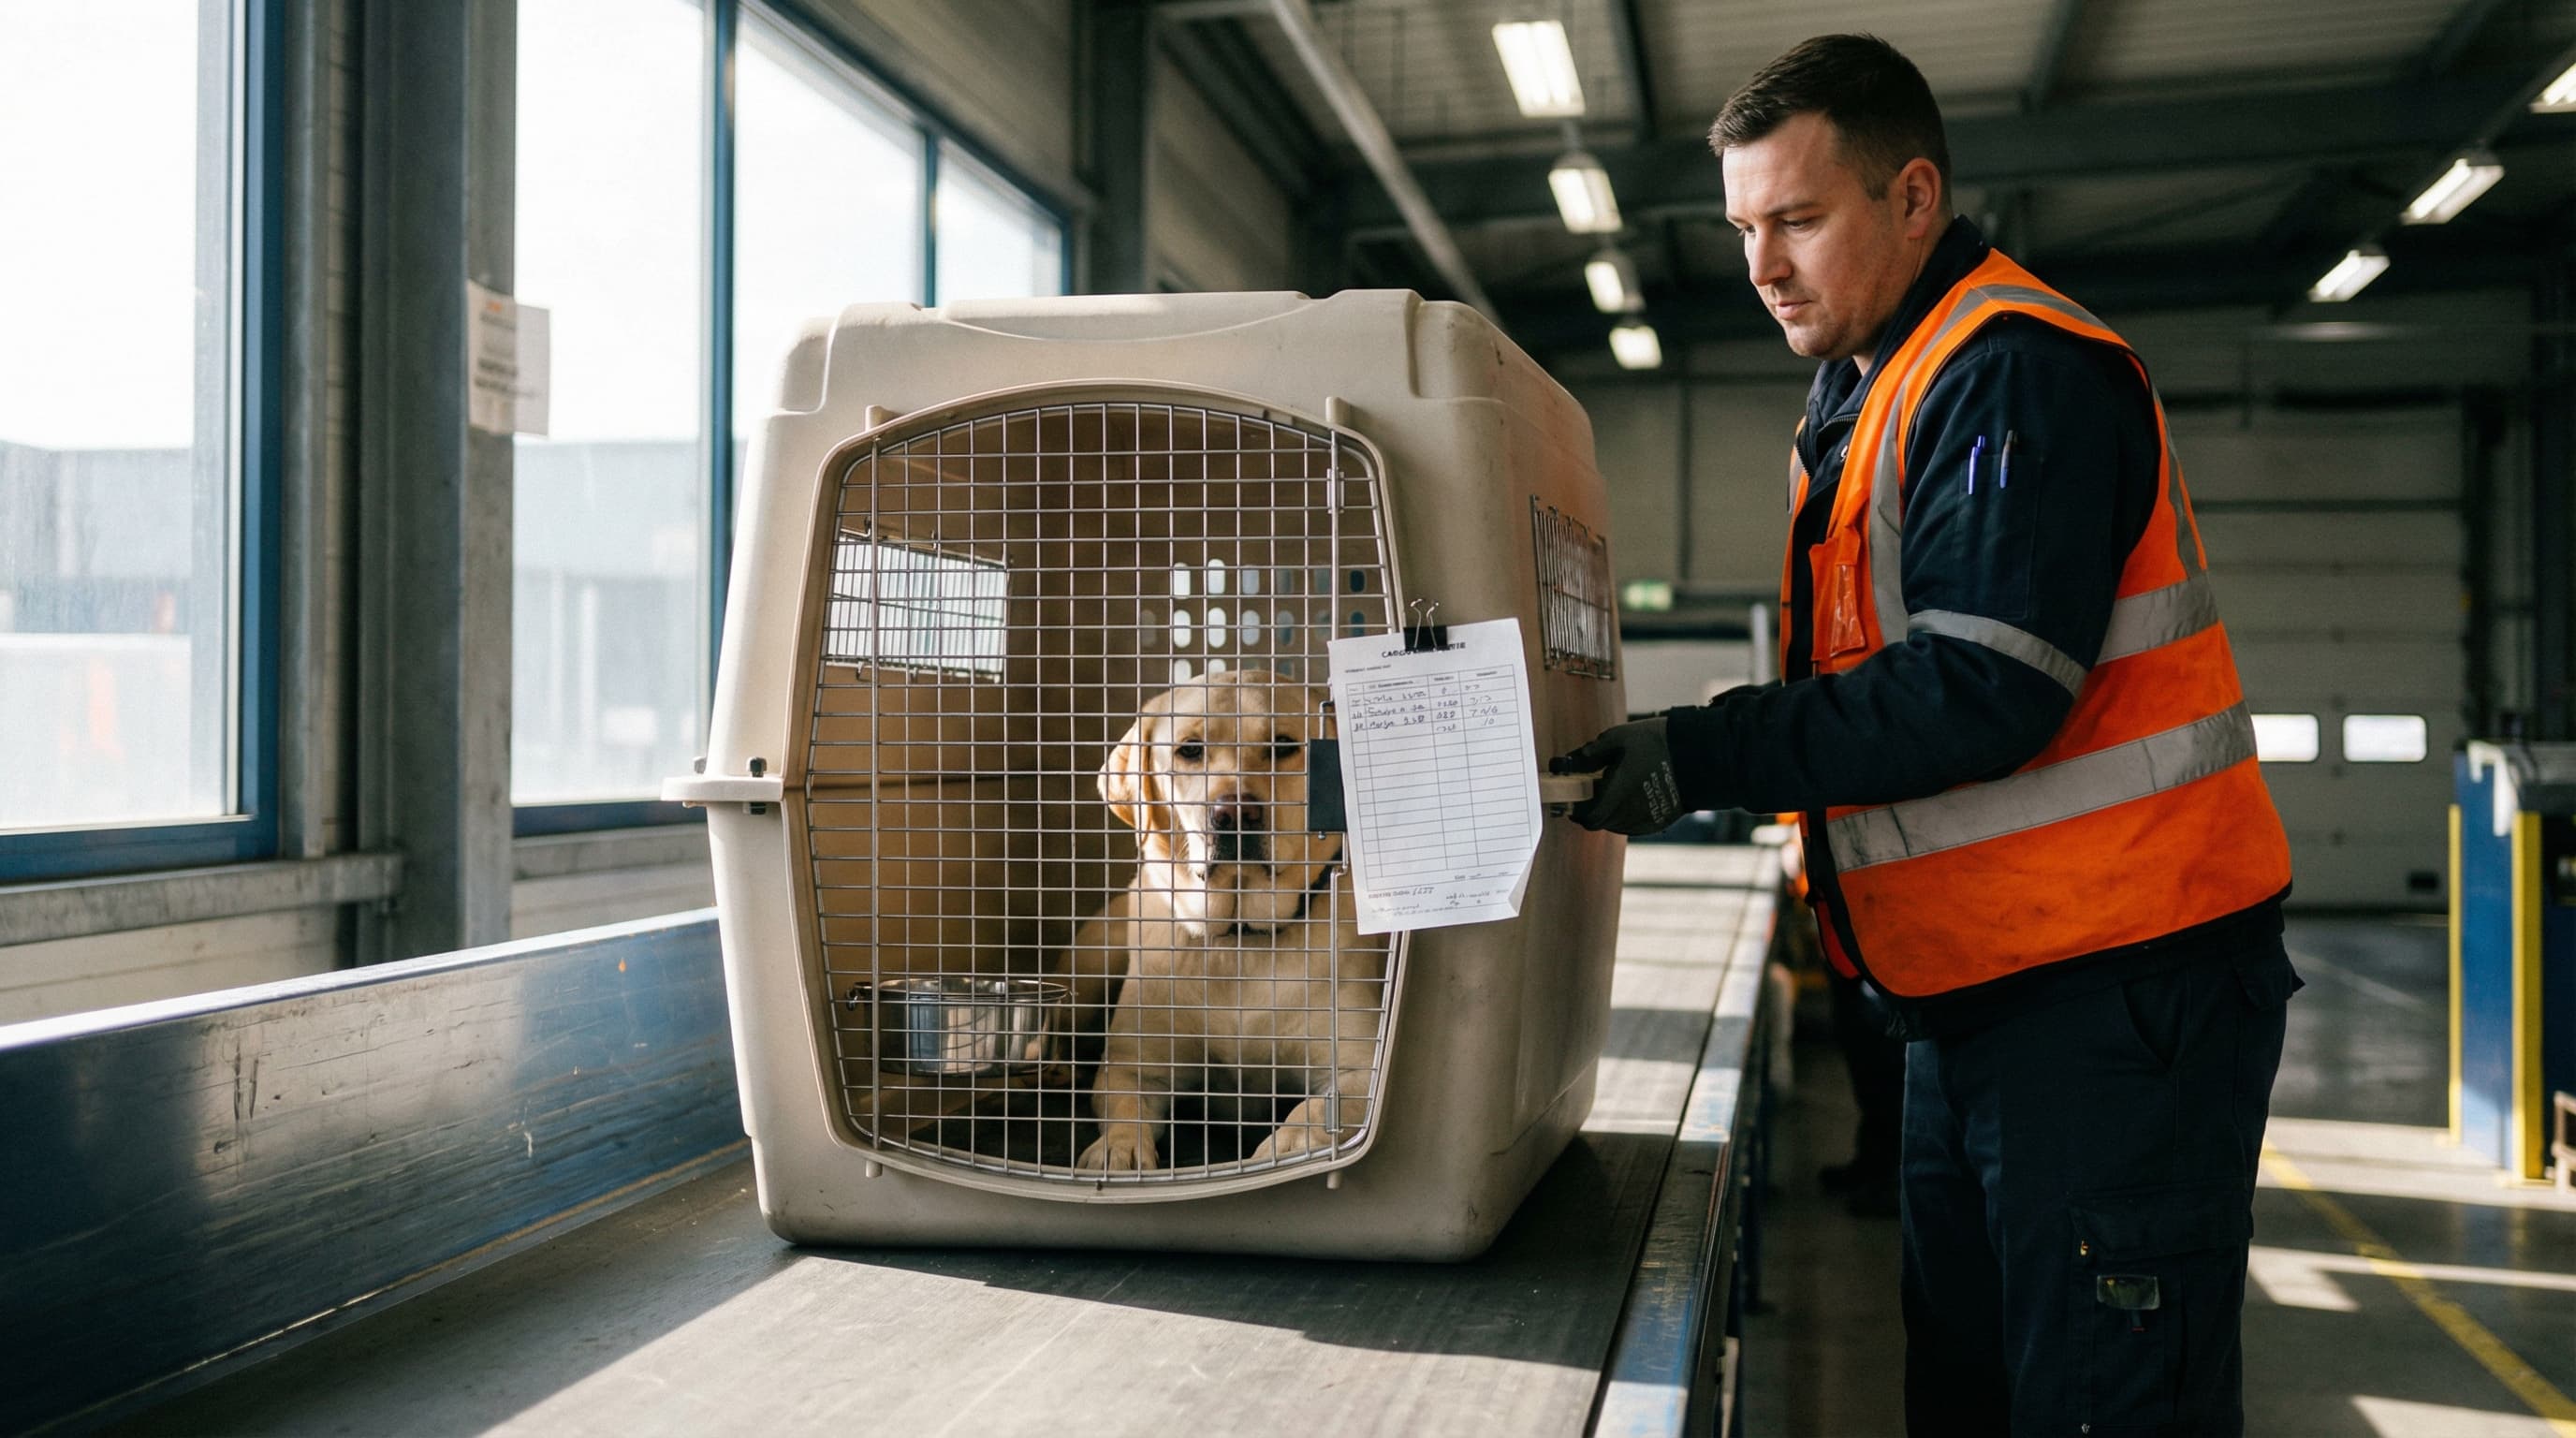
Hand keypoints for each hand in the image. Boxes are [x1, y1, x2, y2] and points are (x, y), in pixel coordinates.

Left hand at [1551, 718, 1684, 834]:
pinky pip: (1633, 825)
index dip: (1577, 811)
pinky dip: (1626, 815)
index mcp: (1617, 794)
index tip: (1573, 799)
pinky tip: (1633, 795)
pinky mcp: (1659, 822)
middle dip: (1593, 807)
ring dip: (1609, 812)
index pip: (1588, 818)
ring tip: (1617, 788)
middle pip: (1601, 822)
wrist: (1698, 754)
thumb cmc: (1656, 743)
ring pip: (1616, 825)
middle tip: (1595, 787)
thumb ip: (1591, 753)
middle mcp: (1630, 813)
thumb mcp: (1618, 738)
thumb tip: (1569, 762)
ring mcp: (1646, 820)